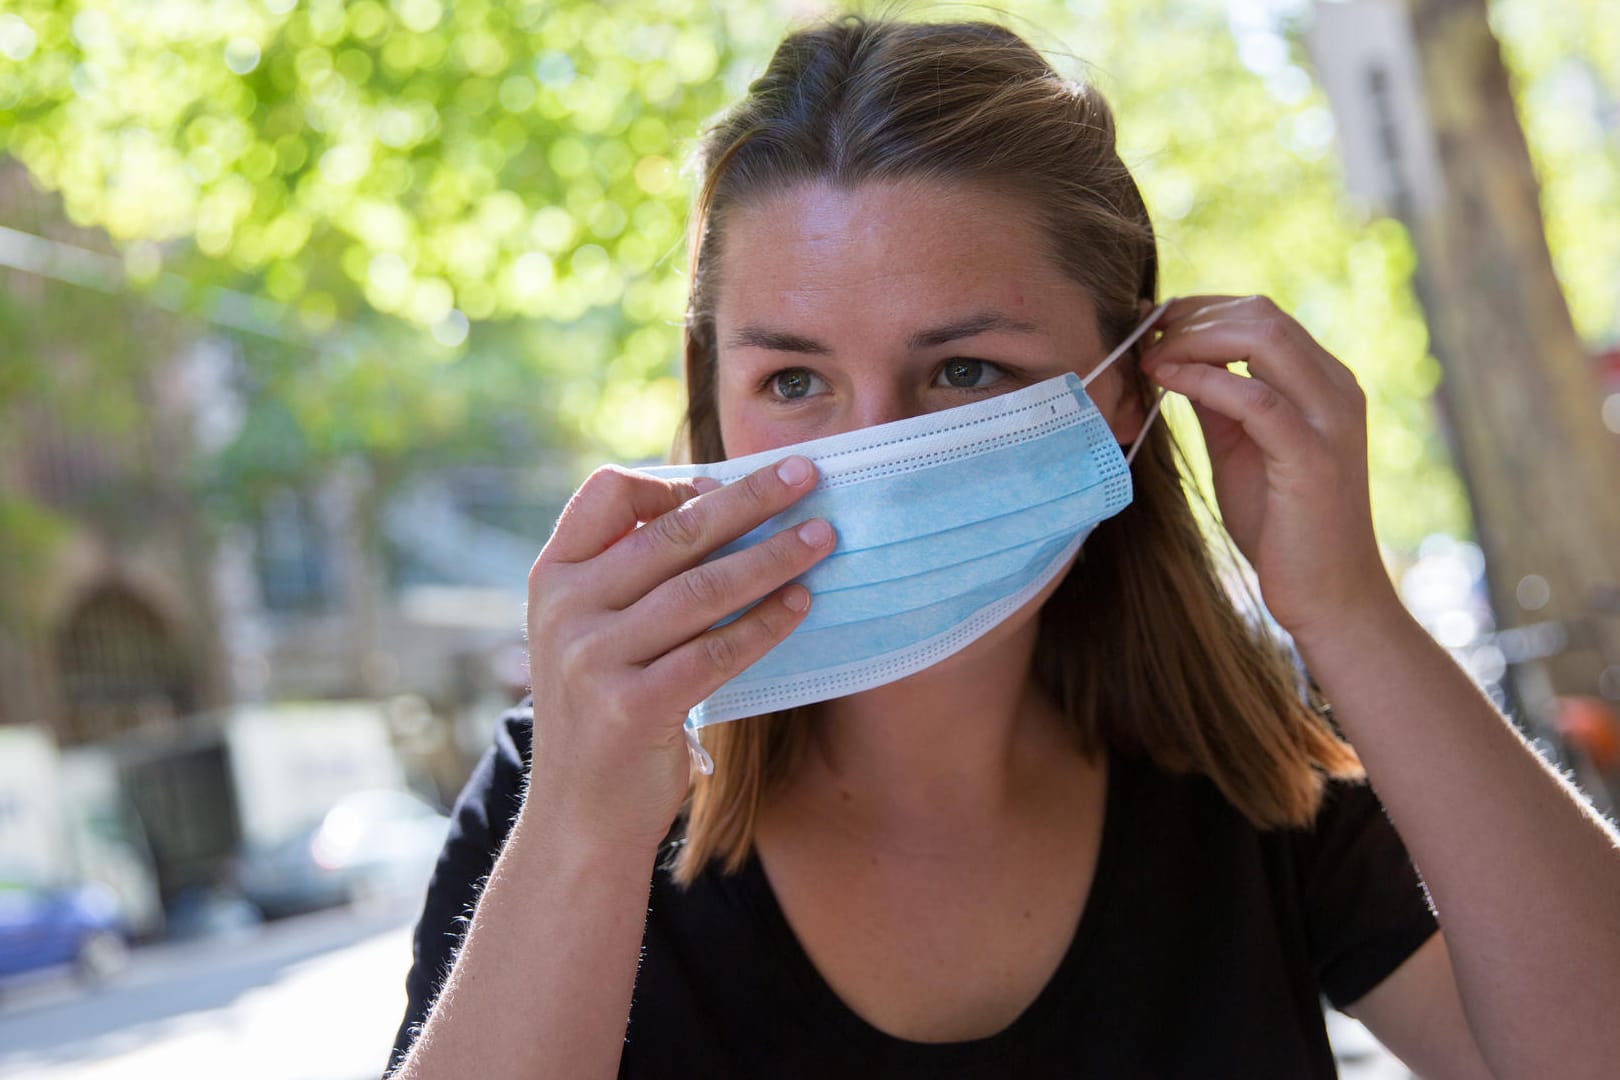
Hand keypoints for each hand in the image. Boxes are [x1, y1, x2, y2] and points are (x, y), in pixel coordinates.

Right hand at [524, 457, 834, 853]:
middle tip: (807, 474)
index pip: (607, 494)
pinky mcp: (633, 708)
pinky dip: (767, 623)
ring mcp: (594, 660)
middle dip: (750, 498)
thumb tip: (720, 503)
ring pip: (704, 589)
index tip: (726, 482)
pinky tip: (802, 604)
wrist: (578, 816)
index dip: (671, 480)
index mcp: (552, 577)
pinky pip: (718, 651)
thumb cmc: (603, 708)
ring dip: (773, 557)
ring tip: (822, 537)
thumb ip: (628, 573)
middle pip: (674, 532)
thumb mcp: (588, 631)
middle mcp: (565, 610)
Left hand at [1138, 295, 1393, 639]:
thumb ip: (1218, 404)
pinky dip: (1204, 380)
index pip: (1262, 315)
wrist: (1329, 595)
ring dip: (1193, 341)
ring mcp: (1329, 419)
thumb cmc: (1282, 526)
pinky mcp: (1312, 456)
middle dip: (1192, 317)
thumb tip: (1175, 362)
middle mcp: (1335, 389)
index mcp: (1323, 383)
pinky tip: (1166, 381)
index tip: (1152, 325)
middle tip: (1142, 338)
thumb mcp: (1241, 449)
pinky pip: (1254, 398)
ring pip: (1262, 339)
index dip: (1201, 310)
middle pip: (1260, 315)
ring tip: (1149, 358)